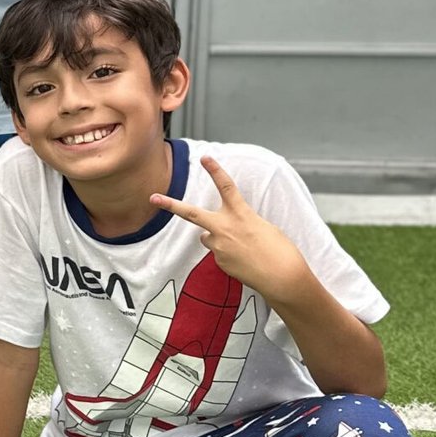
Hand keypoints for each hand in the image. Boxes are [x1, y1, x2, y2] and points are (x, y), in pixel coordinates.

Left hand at [149, 155, 309, 305]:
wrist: (282, 278)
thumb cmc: (280, 251)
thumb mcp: (263, 227)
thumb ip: (240, 222)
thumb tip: (226, 229)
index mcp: (241, 214)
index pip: (225, 186)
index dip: (215, 170)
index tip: (205, 158)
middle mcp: (225, 228)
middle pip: (191, 213)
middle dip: (170, 205)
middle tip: (153, 197)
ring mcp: (219, 246)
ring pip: (208, 237)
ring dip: (218, 238)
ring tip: (242, 249)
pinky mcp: (219, 262)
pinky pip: (219, 253)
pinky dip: (229, 255)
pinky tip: (245, 262)